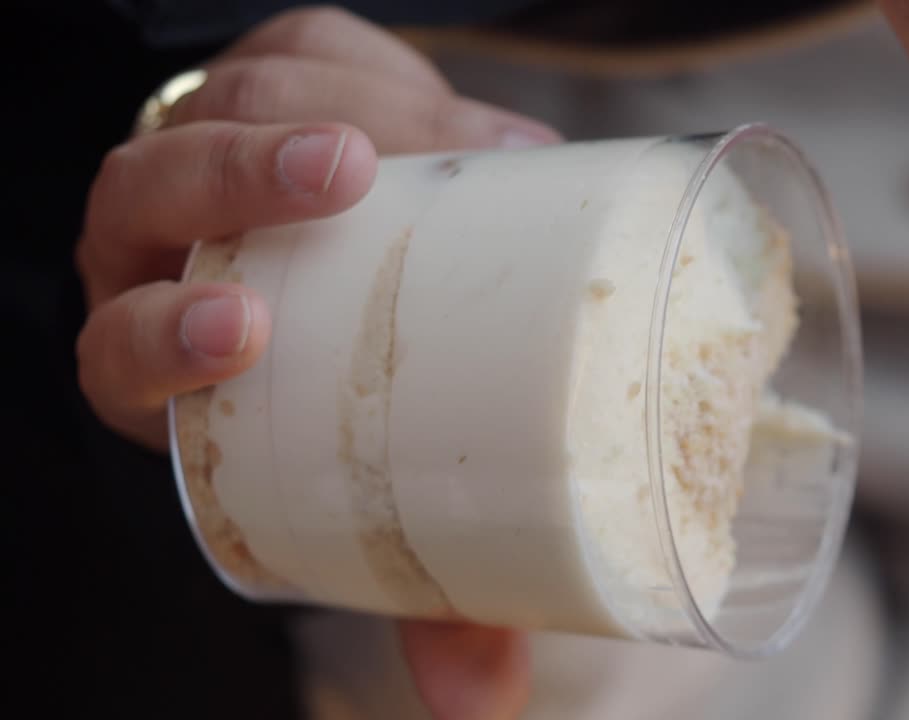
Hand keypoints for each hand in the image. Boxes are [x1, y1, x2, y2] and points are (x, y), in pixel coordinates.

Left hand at [73, 7, 553, 717]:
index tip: (242, 331)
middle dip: (241, 170)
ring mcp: (213, 150)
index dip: (160, 336)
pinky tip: (466, 119)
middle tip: (354, 176)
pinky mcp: (272, 80)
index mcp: (164, 361)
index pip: (115, 344)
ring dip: (333, 105)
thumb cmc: (358, 397)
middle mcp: (166, 247)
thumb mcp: (380, 485)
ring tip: (452, 138)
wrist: (374, 272)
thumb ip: (428, 581)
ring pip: (228, 97)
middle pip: (153, 185)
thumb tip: (482, 699)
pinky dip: (383, 71)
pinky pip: (305, 49)